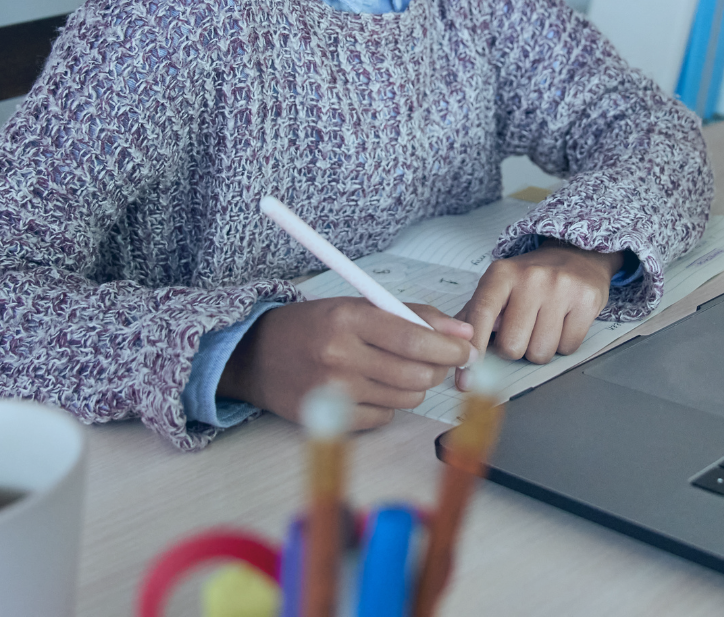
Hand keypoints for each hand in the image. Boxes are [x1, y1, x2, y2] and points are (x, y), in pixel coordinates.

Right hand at [217, 299, 474, 429]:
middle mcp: (340, 355)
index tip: (466, 349)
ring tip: (400, 369)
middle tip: (439, 361)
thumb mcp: (359, 305)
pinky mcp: (329, 418)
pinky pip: (383, 417)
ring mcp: (333, 391)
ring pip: (406, 397)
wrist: (256, 355)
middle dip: (438, 369)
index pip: (414, 337)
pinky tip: (373, 387)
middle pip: (415, 373)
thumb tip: (462, 333)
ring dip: (416, 385)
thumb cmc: (314, 326)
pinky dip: (389, 404)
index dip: (449, 347)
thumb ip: (413, 315)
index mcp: (349, 318)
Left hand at [454, 244, 623, 389]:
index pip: (481, 315)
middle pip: (512, 346)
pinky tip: (563, 322)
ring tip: (543, 324)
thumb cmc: (530, 278)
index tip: (467, 378)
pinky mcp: (587, 299)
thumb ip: (474, 313)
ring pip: (541, 352)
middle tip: (522, 330)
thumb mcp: (498, 286)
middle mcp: (531, 277)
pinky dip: (563, 344)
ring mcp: (561, 287)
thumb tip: (456, 346)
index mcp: (501, 274)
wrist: (576, 254)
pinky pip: (568, 348)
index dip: (473, 350)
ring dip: (540, 348)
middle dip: (515, 348)